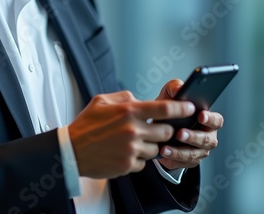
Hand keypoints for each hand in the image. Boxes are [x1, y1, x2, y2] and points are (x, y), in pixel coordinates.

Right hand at [67, 90, 195, 178]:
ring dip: (150, 145)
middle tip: (154, 128)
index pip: (164, 109)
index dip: (181, 107)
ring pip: (157, 149)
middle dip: (163, 130)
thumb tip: (139, 100)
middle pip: (166, 131)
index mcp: (128, 111)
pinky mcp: (129, 165)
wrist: (72, 150)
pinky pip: (144, 162)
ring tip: (133, 141)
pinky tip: (124, 152)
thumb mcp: (102, 100)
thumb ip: (124, 97)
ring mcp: (132, 149)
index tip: (191, 107)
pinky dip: (139, 157)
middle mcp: (133, 130)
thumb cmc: (86, 124)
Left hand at [156, 79, 223, 169]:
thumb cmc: (168, 108)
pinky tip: (163, 152)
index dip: (210, 119)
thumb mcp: (169, 94)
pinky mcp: (188, 161)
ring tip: (165, 146)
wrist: (155, 126)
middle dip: (193, 137)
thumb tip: (179, 88)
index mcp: (207, 119)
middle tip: (180, 133)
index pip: (216, 120)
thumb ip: (175, 87)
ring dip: (180, 151)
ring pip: (195, 153)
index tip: (200, 115)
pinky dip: (173, 157)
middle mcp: (207, 136)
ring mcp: (199, 150)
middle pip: (207, 140)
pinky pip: (183, 162)